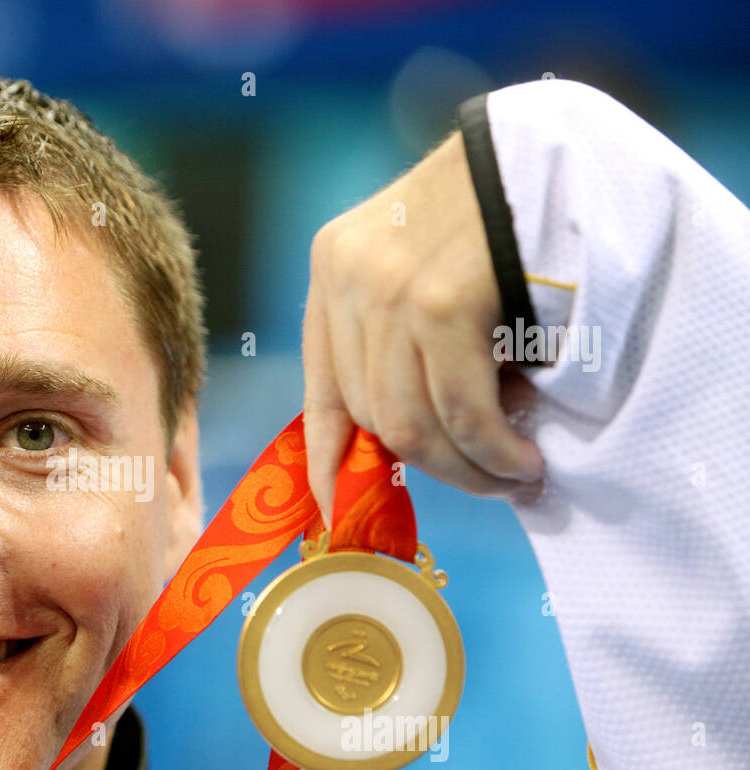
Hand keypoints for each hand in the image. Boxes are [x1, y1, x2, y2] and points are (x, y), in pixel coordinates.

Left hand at [301, 130, 543, 524]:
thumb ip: (396, 342)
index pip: (320, 390)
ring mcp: (387, 286)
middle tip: (485, 483)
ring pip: (409, 424)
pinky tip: (520, 458)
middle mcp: (348, 276)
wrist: (555, 147)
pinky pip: (459, 408)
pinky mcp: (440, 298)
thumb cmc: (497, 217)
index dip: (327, 463)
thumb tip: (400, 447)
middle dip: (430, 469)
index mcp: (333, 267)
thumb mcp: (423, 271)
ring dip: (467, 469)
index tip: (336, 516)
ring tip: (511, 474)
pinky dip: (491, 450)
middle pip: (370, 416)